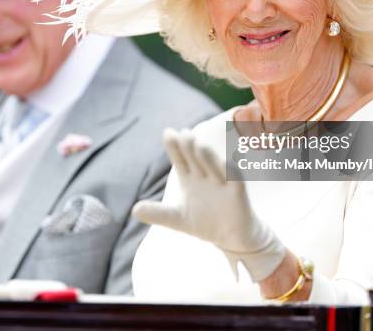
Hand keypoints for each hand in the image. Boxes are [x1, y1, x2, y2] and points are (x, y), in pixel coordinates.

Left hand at [132, 127, 285, 281]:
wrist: (232, 239)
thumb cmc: (205, 223)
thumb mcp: (178, 219)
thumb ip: (158, 213)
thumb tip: (134, 209)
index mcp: (190, 179)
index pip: (180, 159)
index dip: (174, 147)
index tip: (168, 132)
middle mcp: (205, 176)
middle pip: (196, 158)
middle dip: (190, 146)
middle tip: (183, 133)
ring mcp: (222, 184)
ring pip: (215, 165)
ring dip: (208, 155)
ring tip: (199, 145)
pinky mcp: (238, 195)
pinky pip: (235, 181)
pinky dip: (230, 172)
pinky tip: (226, 164)